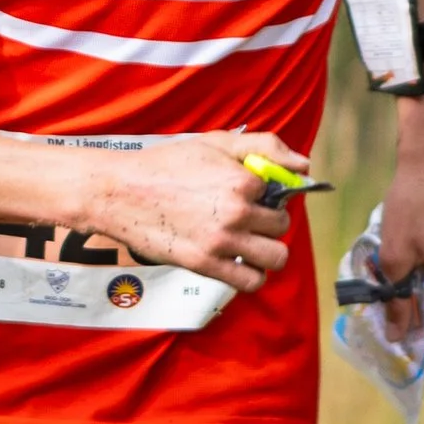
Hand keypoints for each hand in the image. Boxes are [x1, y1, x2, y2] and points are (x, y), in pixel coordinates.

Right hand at [70, 129, 305, 291]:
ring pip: (275, 258)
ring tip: (248, 243)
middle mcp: (236, 212)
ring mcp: (221, 241)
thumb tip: (304, 166)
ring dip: (267, 252)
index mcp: (242, 180)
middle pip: (281, 227)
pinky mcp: (205, 265)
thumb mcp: (215, 143)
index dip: (269, 195)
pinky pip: (251, 281)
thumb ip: (265, 147)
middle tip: (249, 219)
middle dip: (269, 223)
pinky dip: (252, 275)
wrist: (120, 192)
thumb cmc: (166, 165)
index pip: (281, 194)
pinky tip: (238, 261)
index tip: (252, 195)